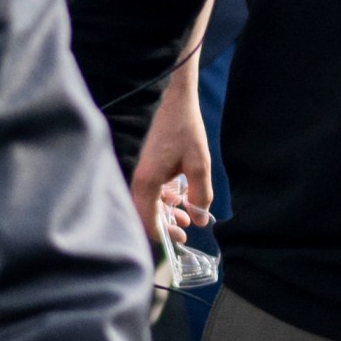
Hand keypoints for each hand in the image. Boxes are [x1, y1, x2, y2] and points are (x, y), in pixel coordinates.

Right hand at [131, 75, 212, 243]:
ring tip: (186, 217)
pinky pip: (151, 192)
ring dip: (166, 213)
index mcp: (147, 182)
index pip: (148, 221)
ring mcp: (142, 173)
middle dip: (165, 226)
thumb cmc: (184, 128)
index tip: (181, 240)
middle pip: (146, 215)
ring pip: (149, 205)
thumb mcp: (199, 164)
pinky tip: (180, 199)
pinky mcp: (147, 167)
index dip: (163, 235)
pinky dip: (164, 200)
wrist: (174, 100)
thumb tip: (200, 220)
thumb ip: (200, 194)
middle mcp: (140, 180)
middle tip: (184, 232)